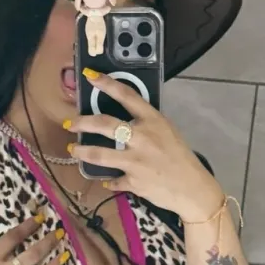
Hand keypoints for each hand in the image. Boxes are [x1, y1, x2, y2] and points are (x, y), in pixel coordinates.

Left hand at [66, 70, 222, 221]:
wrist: (192, 188)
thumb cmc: (181, 158)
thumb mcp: (167, 132)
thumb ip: (146, 124)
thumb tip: (124, 121)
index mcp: (153, 121)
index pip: (127, 96)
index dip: (107, 83)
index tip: (90, 75)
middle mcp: (142, 138)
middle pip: (106, 124)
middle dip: (83, 122)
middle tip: (71, 123)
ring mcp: (136, 161)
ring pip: (100, 154)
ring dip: (83, 151)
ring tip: (73, 150)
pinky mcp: (133, 182)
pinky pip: (114, 180)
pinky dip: (110, 180)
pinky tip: (106, 180)